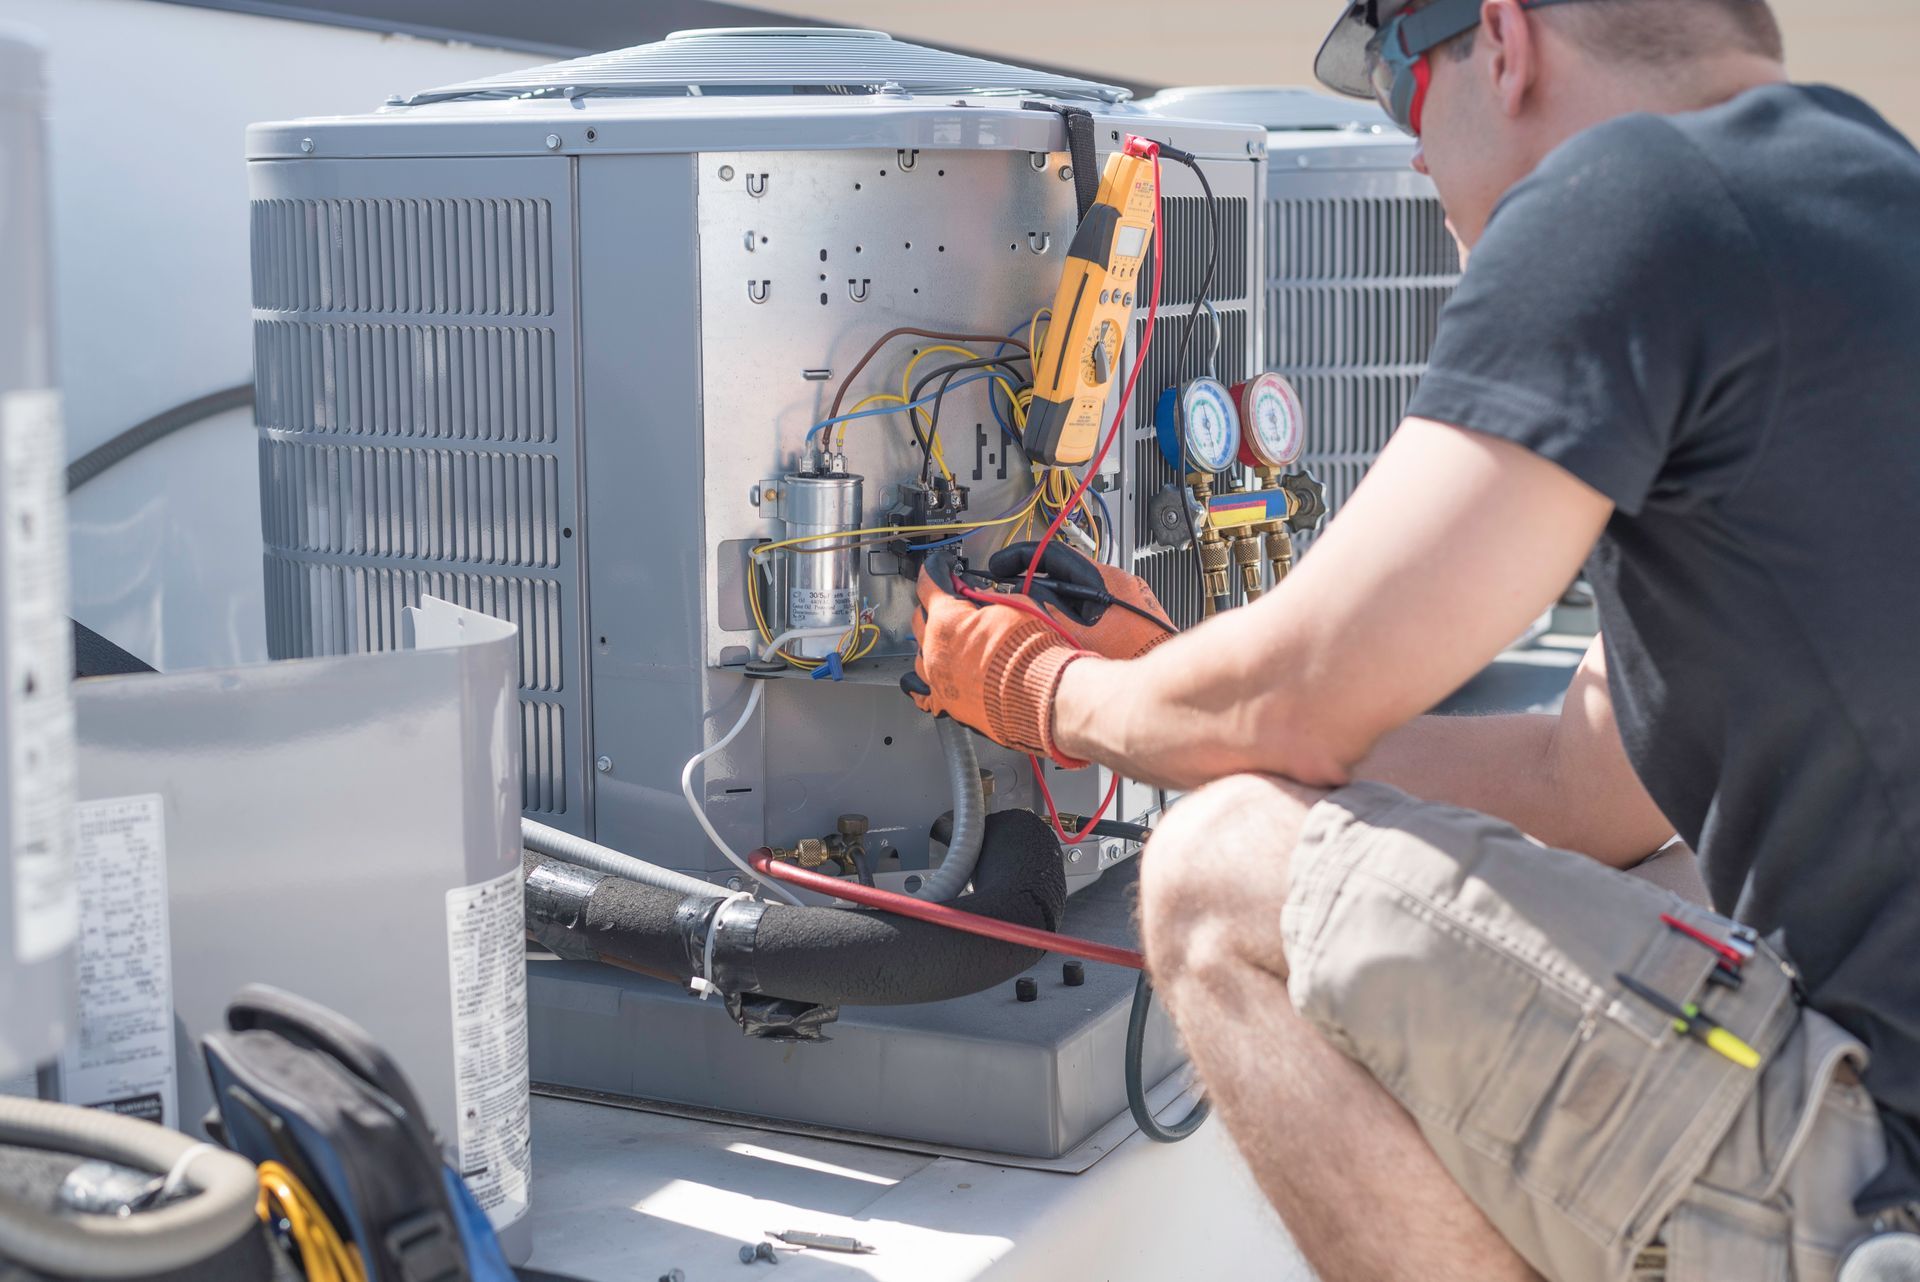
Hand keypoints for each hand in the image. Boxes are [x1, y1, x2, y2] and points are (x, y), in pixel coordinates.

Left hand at [900, 555, 1088, 764]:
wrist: (1043, 693)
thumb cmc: (1032, 651)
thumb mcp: (1013, 604)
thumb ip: (987, 598)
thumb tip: (979, 596)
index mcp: (947, 619)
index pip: (929, 583)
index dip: (938, 569)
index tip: (942, 566)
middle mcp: (935, 649)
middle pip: (920, 618)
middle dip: (934, 606)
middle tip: (953, 602)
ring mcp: (938, 678)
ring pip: (920, 654)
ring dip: (931, 641)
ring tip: (948, 638)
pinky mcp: (948, 703)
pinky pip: (923, 693)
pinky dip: (924, 682)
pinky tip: (928, 677)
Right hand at [986, 541, 1175, 659]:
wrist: (1160, 692)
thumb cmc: (1125, 661)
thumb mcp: (1069, 634)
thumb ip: (1041, 609)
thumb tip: (1017, 594)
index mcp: (1103, 579)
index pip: (1053, 552)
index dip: (1019, 558)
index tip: (999, 566)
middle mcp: (1120, 584)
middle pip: (1066, 572)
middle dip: (1034, 583)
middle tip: (1010, 596)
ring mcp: (1130, 601)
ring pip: (1079, 593)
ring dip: (1054, 603)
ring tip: (1034, 621)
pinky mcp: (1135, 619)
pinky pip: (1095, 609)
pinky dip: (1074, 616)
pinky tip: (1064, 637)